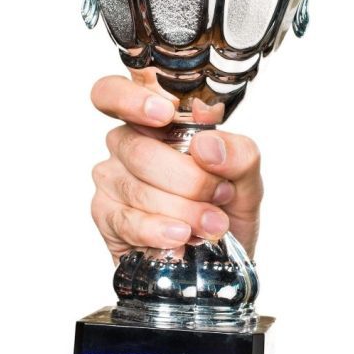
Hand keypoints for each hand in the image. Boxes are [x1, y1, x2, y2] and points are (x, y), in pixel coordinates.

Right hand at [90, 71, 262, 262]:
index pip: (114, 93)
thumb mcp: (247, 178)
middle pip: (139, 149)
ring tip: (213, 225)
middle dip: (189, 179)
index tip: (164, 114)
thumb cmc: (226, 209)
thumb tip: (207, 144)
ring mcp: (111, 181)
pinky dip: (160, 231)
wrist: (220, 261)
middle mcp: (126, 144)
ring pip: (137, 188)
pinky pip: (128, 221)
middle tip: (220, 195)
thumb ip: (238, 153)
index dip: (130, 98)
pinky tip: (181, 238)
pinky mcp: (106, 218)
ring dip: (183, 211)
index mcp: (154, 120)